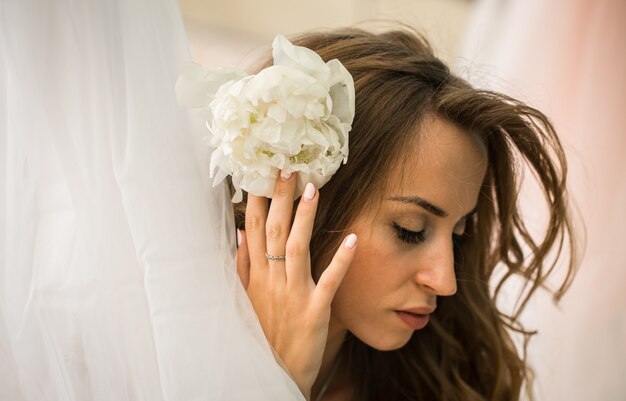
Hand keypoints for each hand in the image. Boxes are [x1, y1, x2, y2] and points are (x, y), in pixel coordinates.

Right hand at [235, 170, 356, 399]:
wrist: (272, 374)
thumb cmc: (261, 334)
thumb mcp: (244, 299)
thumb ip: (242, 265)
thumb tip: (239, 232)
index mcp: (256, 276)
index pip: (254, 230)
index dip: (259, 201)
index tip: (262, 173)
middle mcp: (271, 280)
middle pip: (275, 232)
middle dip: (281, 198)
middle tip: (287, 168)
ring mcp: (293, 294)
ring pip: (297, 249)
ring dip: (305, 218)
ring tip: (313, 189)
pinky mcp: (314, 311)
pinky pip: (328, 282)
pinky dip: (340, 260)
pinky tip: (351, 238)